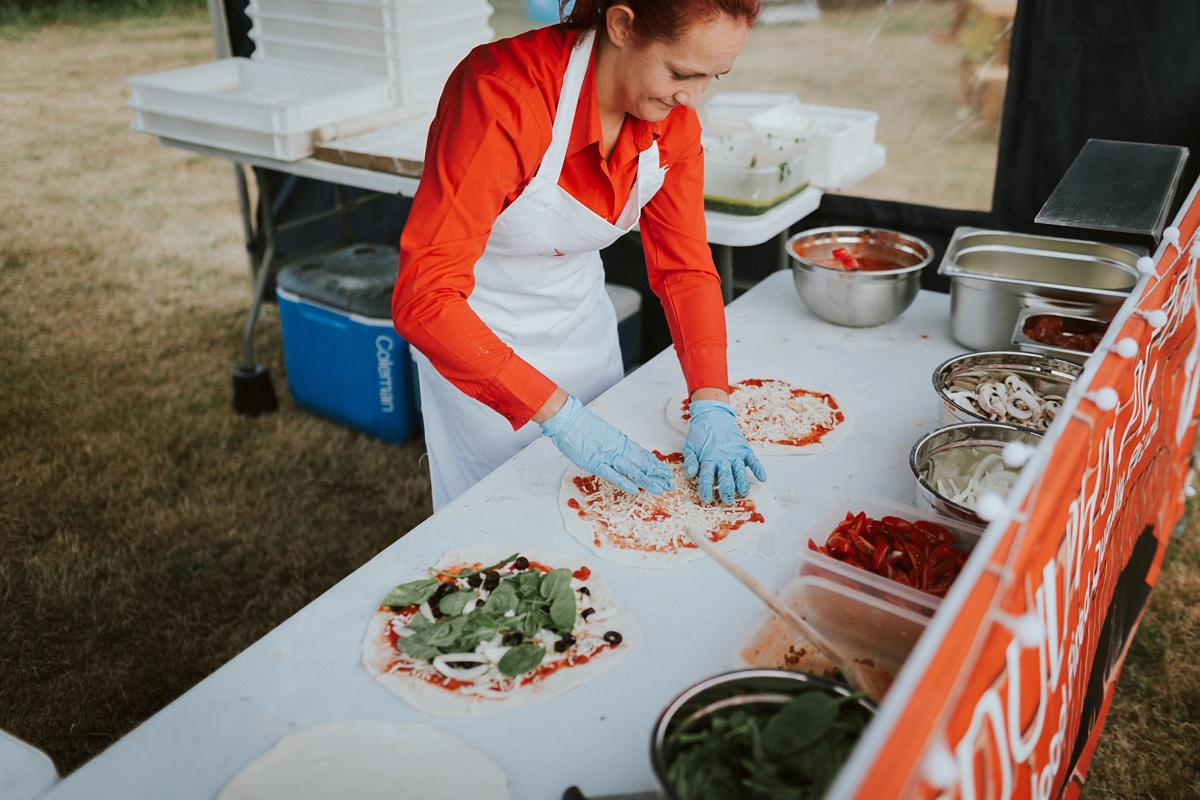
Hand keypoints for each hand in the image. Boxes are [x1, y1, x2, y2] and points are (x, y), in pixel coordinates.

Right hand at [541, 395, 674, 494]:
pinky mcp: (595, 463)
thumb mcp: (604, 433)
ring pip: (632, 470)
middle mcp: (617, 449)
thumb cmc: (583, 425)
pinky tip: (635, 489)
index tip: (666, 472)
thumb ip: (614, 443)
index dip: (655, 464)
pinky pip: (612, 474)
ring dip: (647, 480)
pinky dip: (624, 482)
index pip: (642, 455)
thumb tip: (622, 451)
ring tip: (660, 488)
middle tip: (670, 484)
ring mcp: (607, 456)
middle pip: (641, 464)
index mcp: (620, 442)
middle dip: (656, 475)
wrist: (568, 419)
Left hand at [684, 400, 766, 503]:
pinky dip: (758, 468)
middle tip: (728, 500)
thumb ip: (691, 460)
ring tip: (743, 492)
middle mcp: (722, 457)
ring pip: (739, 470)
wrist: (713, 414)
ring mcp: (734, 453)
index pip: (707, 476)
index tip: (707, 499)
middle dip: (726, 489)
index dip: (706, 488)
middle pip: (725, 476)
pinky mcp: (744, 448)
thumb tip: (691, 474)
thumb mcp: (690, 446)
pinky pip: (752, 460)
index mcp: (708, 458)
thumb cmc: (700, 433)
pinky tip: (762, 478)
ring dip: (741, 482)